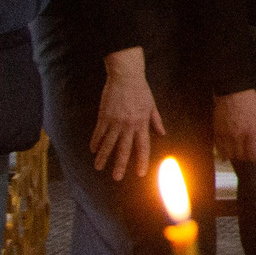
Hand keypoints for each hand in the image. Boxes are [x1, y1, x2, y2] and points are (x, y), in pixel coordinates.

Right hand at [90, 49, 164, 181]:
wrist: (126, 76)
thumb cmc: (141, 90)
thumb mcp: (152, 105)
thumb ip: (156, 121)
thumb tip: (162, 134)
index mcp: (142, 123)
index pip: (143, 147)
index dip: (141, 161)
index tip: (140, 173)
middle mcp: (129, 125)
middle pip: (124, 149)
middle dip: (120, 165)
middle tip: (116, 178)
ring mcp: (115, 121)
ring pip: (109, 143)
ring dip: (103, 157)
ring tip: (98, 167)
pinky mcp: (104, 116)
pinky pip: (99, 132)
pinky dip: (95, 142)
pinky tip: (93, 150)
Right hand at [212, 90, 255, 164]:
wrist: (233, 91)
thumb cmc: (252, 103)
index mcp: (251, 132)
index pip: (253, 155)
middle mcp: (238, 136)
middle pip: (241, 156)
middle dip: (247, 158)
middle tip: (251, 155)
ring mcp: (226, 135)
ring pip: (230, 155)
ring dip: (236, 156)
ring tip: (240, 153)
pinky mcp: (217, 132)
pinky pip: (219, 148)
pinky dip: (224, 153)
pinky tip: (228, 152)